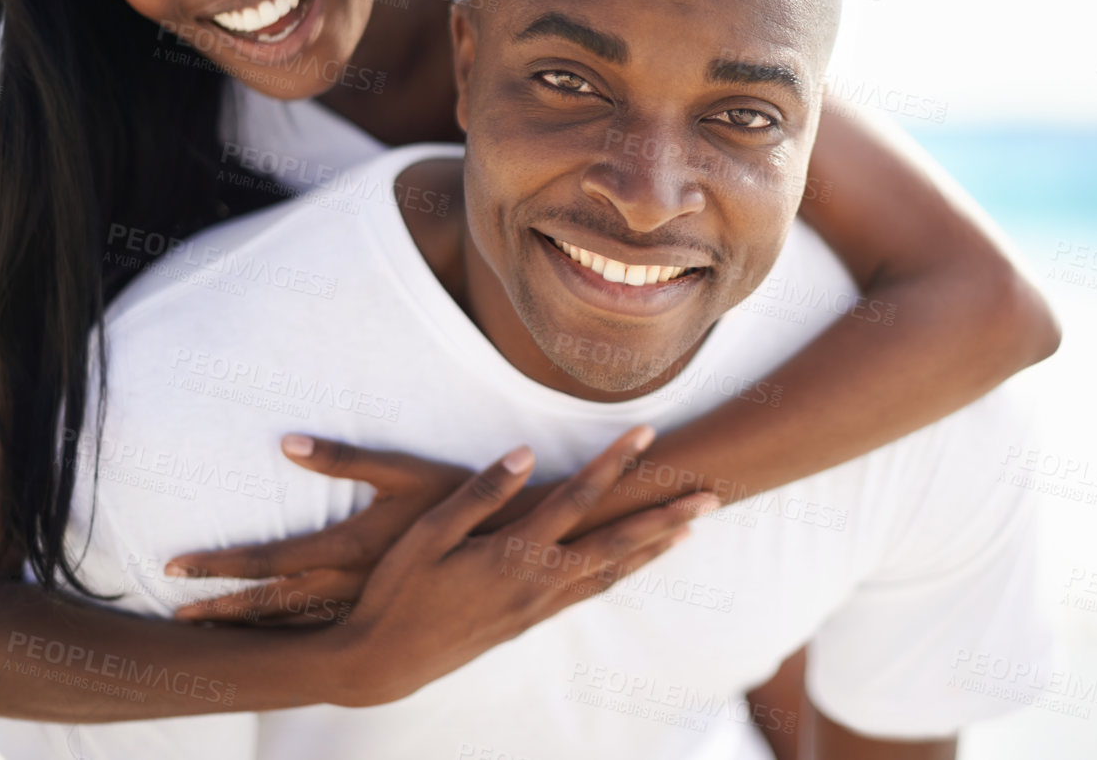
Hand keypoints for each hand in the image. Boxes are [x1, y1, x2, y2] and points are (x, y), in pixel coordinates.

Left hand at [165, 435, 477, 623]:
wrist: (506, 543)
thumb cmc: (453, 499)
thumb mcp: (400, 471)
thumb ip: (340, 457)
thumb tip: (286, 442)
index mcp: (343, 548)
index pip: (265, 561)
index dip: (218, 565)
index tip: (174, 566)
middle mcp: (344, 585)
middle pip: (267, 603)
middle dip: (219, 609)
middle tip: (175, 619)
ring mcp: (361, 604)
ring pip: (291, 625)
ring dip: (248, 628)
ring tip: (212, 634)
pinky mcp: (378, 610)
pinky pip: (321, 631)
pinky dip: (286, 637)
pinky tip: (271, 641)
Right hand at [326, 426, 719, 706]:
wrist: (382, 663)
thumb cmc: (397, 591)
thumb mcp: (426, 536)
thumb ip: (479, 494)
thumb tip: (526, 453)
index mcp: (515, 553)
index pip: (580, 497)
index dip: (617, 461)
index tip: (649, 432)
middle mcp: (539, 581)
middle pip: (619, 541)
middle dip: (667, 515)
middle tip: (713, 495)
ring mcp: (538, 606)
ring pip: (612, 571)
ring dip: (654, 548)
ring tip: (690, 527)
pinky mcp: (530, 622)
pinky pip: (591, 591)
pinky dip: (622, 572)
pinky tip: (632, 563)